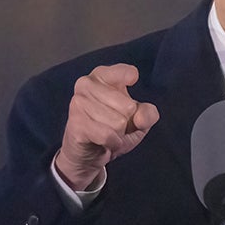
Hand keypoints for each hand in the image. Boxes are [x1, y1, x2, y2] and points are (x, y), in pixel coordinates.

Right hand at [55, 63, 158, 190]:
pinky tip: (106, 142)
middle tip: (114, 124)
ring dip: (118, 134)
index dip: (132, 79)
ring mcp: (78, 103)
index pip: (126, 72)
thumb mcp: (138, 119)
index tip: (132, 80)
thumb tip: (140, 119)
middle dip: (126, 122)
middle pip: (128, 106)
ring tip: (108, 132)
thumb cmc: (114, 128)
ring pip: (118, 123)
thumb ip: (148, 114)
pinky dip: (113, 143)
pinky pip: (107, 135)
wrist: (90, 152)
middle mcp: (86, 84)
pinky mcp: (76, 123)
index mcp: (102, 75)